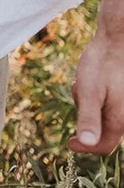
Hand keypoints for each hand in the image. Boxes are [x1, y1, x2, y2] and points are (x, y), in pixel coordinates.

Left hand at [69, 22, 123, 154]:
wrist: (116, 39)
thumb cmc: (102, 63)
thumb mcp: (89, 91)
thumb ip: (89, 118)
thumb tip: (87, 143)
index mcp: (120, 119)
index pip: (103, 146)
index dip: (84, 148)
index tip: (68, 142)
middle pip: (101, 128)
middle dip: (84, 114)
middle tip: (78, 90)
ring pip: (101, 113)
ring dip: (87, 102)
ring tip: (84, 80)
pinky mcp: (122, 94)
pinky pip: (105, 101)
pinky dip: (94, 94)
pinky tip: (92, 77)